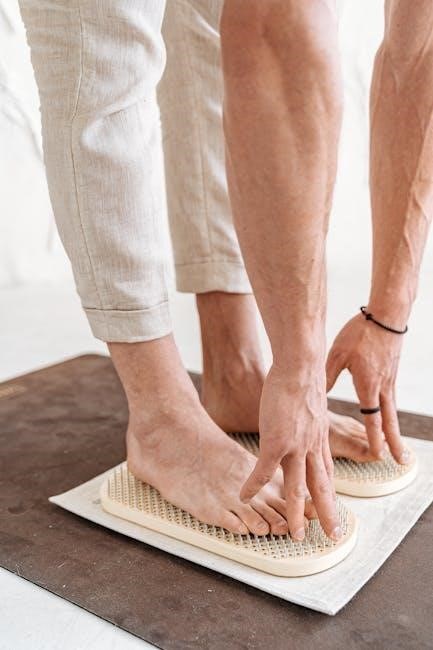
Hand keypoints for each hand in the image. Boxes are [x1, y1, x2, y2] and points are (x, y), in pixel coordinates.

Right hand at [240, 365, 340, 541]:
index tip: (333, 507)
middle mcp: (311, 447)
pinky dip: (254, 486)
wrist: (301, 366)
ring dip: (296, 513)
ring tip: (293, 535)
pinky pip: (264, 471)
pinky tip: (244, 497)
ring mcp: (295, 446)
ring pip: (298, 488)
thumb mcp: (310, 405)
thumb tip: (305, 418)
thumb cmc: (303, 378)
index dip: (329, 492)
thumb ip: (307, 418)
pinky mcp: (276, 441)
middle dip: (326, 513)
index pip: (326, 472)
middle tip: (331, 534)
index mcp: (318, 439)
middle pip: (321, 486)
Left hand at [326, 313, 408, 463]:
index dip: (374, 437)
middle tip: (402, 462)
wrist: (386, 316)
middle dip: (394, 443)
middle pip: (389, 421)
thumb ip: (327, 375)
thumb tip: (317, 396)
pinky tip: (390, 423)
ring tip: (401, 450)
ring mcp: (389, 381)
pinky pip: (391, 401)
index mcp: (368, 384)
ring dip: (396, 432)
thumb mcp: (337, 353)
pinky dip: (392, 416)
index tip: (378, 455)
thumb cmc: (360, 333)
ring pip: (392, 413)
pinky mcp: (391, 374)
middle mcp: (382, 386)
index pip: (372, 417)